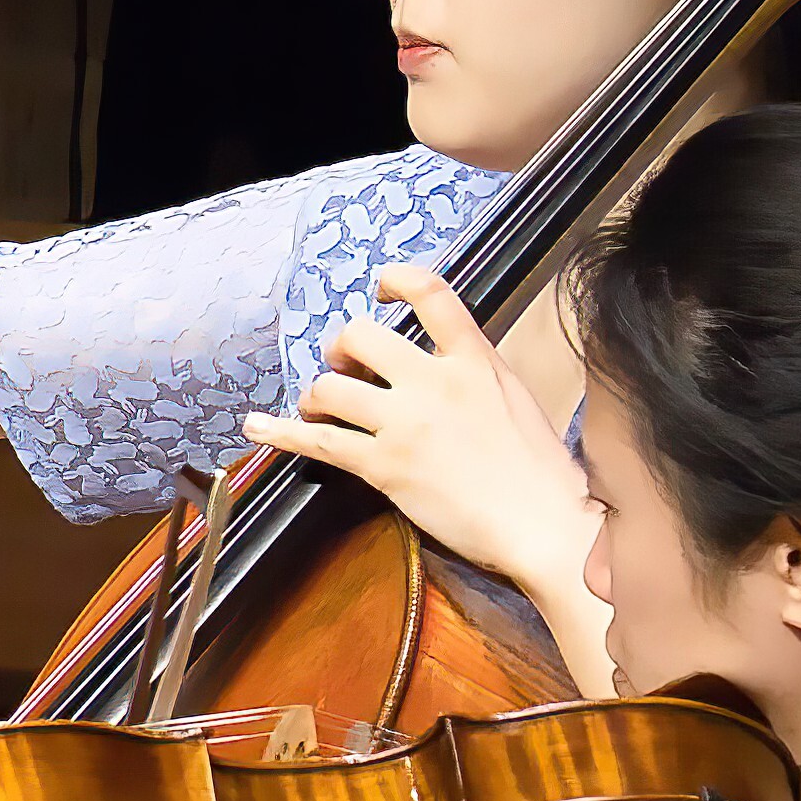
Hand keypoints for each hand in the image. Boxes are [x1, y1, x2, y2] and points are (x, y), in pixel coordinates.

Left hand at [249, 260, 591, 621]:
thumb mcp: (514, 398)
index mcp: (475, 360)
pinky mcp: (385, 465)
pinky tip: (258, 426)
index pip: (431, 295)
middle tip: (345, 369)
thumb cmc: (537, 470)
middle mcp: (436, 382)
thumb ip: (474, 372)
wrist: (541, 521)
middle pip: (362, 335)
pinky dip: (280, 432)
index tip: (379, 283)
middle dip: (342, 348)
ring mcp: (407, 423)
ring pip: (330, 388)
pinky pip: (317, 442)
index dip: (397, 279)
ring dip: (314, 396)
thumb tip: (444, 362)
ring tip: (318, 409)